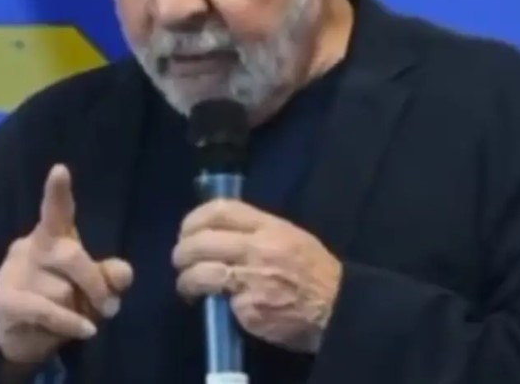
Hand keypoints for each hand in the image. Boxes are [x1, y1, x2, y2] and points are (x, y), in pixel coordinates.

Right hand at [0, 164, 133, 367]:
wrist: (20, 339)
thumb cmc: (59, 303)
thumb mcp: (90, 289)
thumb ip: (109, 278)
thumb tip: (124, 273)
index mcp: (51, 237)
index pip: (56, 212)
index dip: (57, 192)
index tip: (60, 170)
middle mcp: (30, 248)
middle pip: (71, 254)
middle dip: (95, 282)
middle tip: (111, 307)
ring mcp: (13, 273)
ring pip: (61, 290)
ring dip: (77, 310)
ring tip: (75, 318)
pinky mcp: (5, 301)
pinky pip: (46, 310)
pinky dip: (70, 322)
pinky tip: (86, 331)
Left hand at [172, 200, 341, 352]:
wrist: (338, 309)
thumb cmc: (314, 271)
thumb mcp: (290, 237)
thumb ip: (257, 231)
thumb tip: (220, 232)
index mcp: (269, 227)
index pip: (221, 210)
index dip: (194, 218)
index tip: (187, 230)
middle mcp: (256, 248)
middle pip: (200, 241)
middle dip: (182, 251)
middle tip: (180, 260)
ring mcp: (250, 279)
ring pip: (200, 273)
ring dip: (186, 280)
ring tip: (188, 285)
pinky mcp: (248, 309)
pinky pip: (220, 302)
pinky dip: (213, 303)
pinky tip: (217, 305)